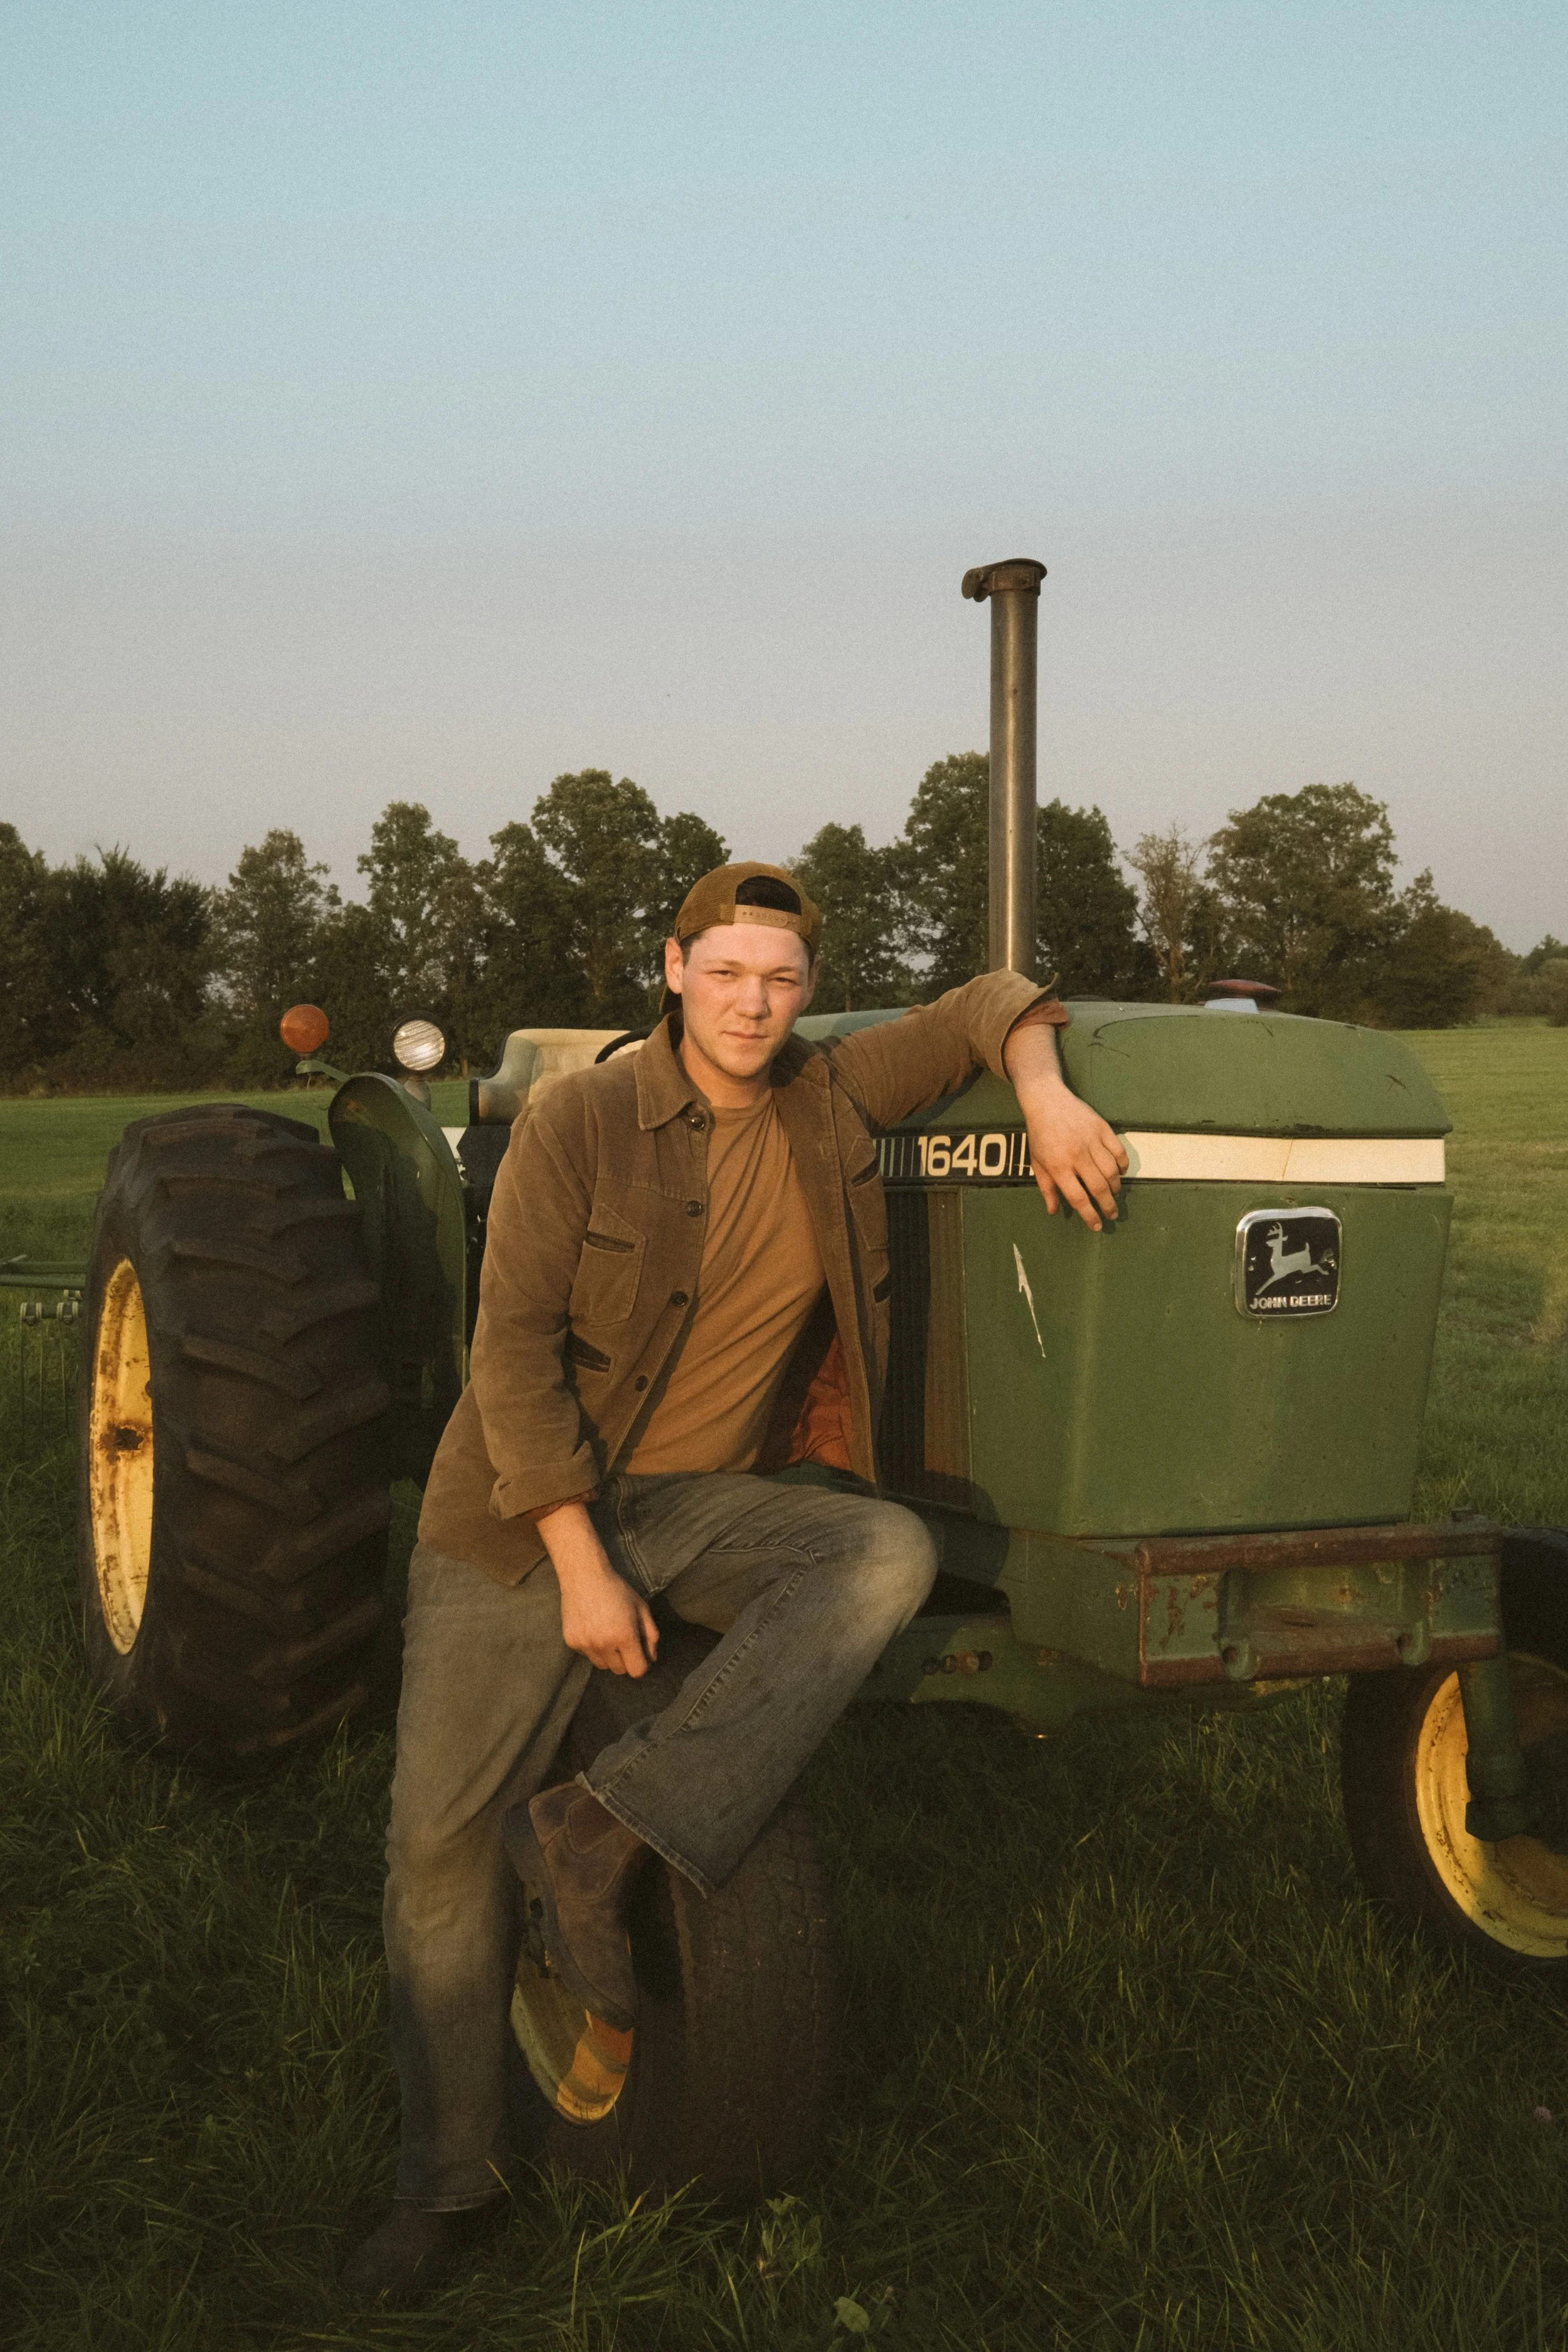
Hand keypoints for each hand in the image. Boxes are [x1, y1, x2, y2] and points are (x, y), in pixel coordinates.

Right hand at [534, 1501, 659, 1675]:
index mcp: (625, 1636)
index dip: (642, 1664)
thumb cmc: (617, 1589)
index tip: (640, 1653)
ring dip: (608, 1656)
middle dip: (625, 1660)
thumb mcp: (641, 1608)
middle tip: (623, 1640)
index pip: (637, 1670)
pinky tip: (593, 1628)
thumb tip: (652, 1659)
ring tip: (607, 1634)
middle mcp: (604, 1644)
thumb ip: (651, 1635)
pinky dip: (592, 1647)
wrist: (584, 1575)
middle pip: (619, 1671)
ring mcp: (585, 1644)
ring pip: (602, 1665)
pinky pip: (587, 1655)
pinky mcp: (571, 1642)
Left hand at [1002, 1020, 1128, 1231]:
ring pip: (1112, 1171)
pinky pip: (1119, 1152)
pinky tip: (1120, 1172)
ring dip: (1116, 1187)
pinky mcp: (1103, 1129)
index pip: (1078, 1197)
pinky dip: (1122, 1165)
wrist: (1047, 1100)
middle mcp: (1077, 1156)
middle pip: (1099, 1188)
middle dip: (1108, 1205)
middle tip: (1112, 1215)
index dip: (1089, 1215)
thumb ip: (1046, 1187)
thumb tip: (1054, 1210)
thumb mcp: (1036, 1162)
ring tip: (1114, 1194)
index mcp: (1058, 1166)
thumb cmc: (1039, 1134)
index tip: (1097, 1225)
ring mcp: (1092, 1141)